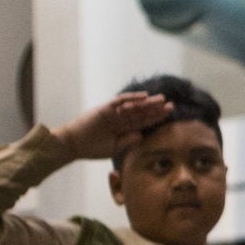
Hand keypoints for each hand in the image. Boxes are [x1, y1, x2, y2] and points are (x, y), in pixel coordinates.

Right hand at [53, 91, 172, 160]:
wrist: (73, 145)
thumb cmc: (92, 148)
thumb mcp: (114, 148)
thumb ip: (128, 141)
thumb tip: (142, 135)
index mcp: (124, 128)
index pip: (143, 122)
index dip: (155, 118)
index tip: (169, 115)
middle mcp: (120, 118)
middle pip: (141, 112)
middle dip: (156, 109)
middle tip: (171, 106)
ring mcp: (113, 112)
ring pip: (134, 106)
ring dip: (147, 103)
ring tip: (161, 100)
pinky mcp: (106, 108)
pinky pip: (120, 100)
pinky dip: (132, 98)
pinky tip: (144, 97)